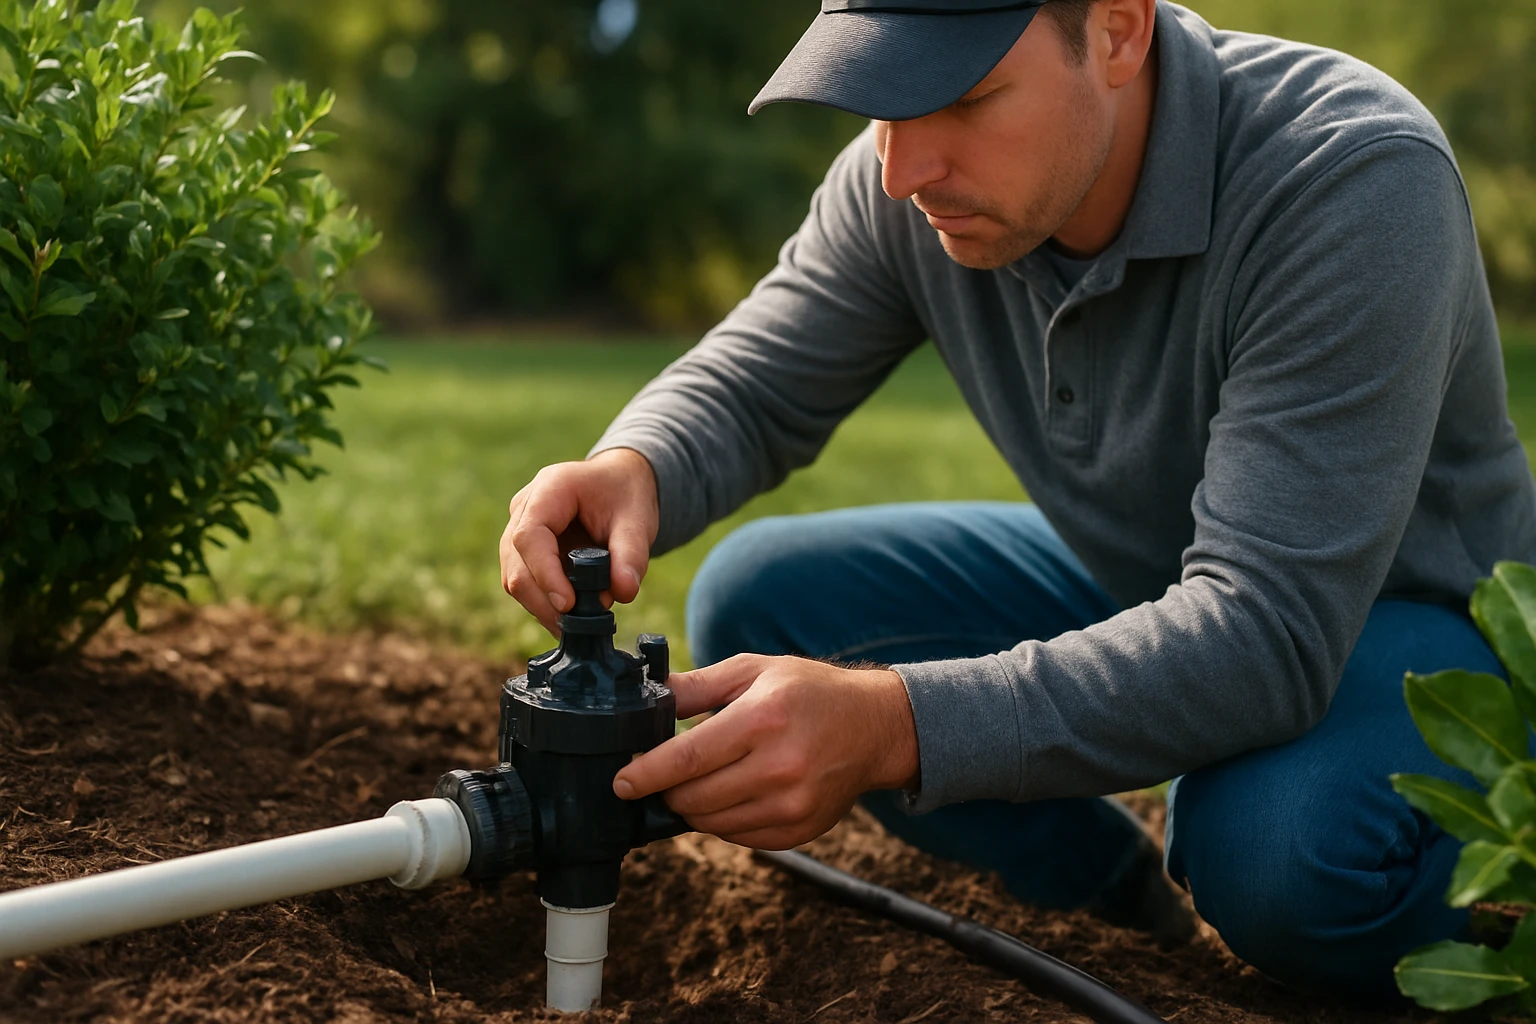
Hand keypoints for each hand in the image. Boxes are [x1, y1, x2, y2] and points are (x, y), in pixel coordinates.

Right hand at [500, 448, 658, 633]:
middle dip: (542, 599)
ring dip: (542, 606)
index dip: (545, 573)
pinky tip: (569, 617)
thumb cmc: (626, 495)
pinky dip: (544, 603)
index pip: (530, 536)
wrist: (619, 484)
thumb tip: (624, 593)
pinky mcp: (523, 549)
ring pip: (515, 576)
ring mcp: (518, 527)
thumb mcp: (638, 520)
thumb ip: (632, 555)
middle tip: (576, 625)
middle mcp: (525, 506)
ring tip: (578, 623)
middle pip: (516, 561)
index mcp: (551, 488)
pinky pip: (525, 581)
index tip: (568, 604)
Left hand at [612, 654, 919, 848]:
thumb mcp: (754, 671)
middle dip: (667, 790)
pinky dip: (723, 820)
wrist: (875, 727)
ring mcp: (792, 804)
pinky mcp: (800, 830)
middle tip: (666, 774)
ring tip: (704, 779)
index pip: (687, 759)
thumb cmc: (810, 691)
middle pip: (694, 798)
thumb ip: (697, 687)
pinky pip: (739, 837)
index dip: (646, 775)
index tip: (621, 782)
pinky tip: (733, 793)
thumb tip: (646, 696)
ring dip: (694, 806)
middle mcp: (779, 766)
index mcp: (763, 719)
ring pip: (712, 823)